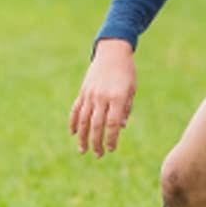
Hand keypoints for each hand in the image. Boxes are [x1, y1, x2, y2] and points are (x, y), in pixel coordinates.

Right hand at [69, 39, 136, 157]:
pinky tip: (73, 133)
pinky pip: (76, 109)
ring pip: (84, 120)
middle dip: (96, 142)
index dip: (111, 138)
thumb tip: (120, 127)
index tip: (111, 149)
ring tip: (83, 150)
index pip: (113, 124)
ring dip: (82, 137)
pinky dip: (74, 121)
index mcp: (117, 97)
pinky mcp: (83, 91)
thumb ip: (125, 109)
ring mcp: (90, 94)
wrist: (112, 51)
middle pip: (97, 125)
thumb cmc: (126, 72)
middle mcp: (102, 97)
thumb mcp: (131, 90)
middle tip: (98, 155)